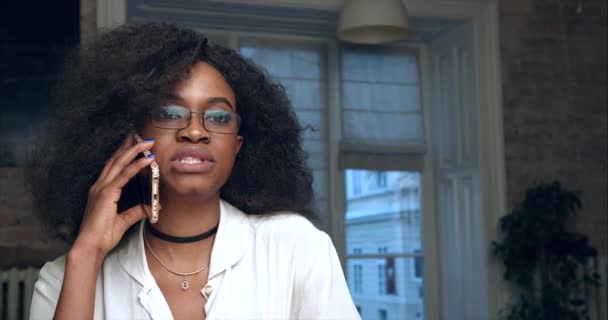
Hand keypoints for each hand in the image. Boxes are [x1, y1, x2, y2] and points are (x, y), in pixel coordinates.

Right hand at [72, 135, 155, 258]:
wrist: (91, 247)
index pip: (114, 166)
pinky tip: (146, 159)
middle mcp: (100, 186)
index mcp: (102, 191)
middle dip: (130, 147)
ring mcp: (102, 189)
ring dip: (135, 151)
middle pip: (116, 160)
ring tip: (148, 142)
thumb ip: (137, 211)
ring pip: (120, 163)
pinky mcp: (106, 194)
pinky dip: (136, 166)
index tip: (134, 143)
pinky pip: (124, 176)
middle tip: (142, 136)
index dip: (124, 154)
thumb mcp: (124, 221)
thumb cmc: (103, 236)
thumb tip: (151, 207)